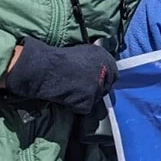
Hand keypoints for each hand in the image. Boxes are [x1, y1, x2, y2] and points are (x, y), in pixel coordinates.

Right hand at [3, 36, 117, 113]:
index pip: (113, 74)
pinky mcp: (89, 100)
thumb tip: (101, 70)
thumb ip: (95, 62)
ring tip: (71, 91)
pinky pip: (85, 108)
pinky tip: (67, 98)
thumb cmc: (59, 59)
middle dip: (95, 90)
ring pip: (96, 99)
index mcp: (105, 57)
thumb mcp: (83, 52)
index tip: (94, 83)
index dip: (104, 80)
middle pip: (106, 88)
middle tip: (81, 89)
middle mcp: (105, 71)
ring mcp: (98, 86)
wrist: (46, 68)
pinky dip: (76, 106)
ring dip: (85, 98)